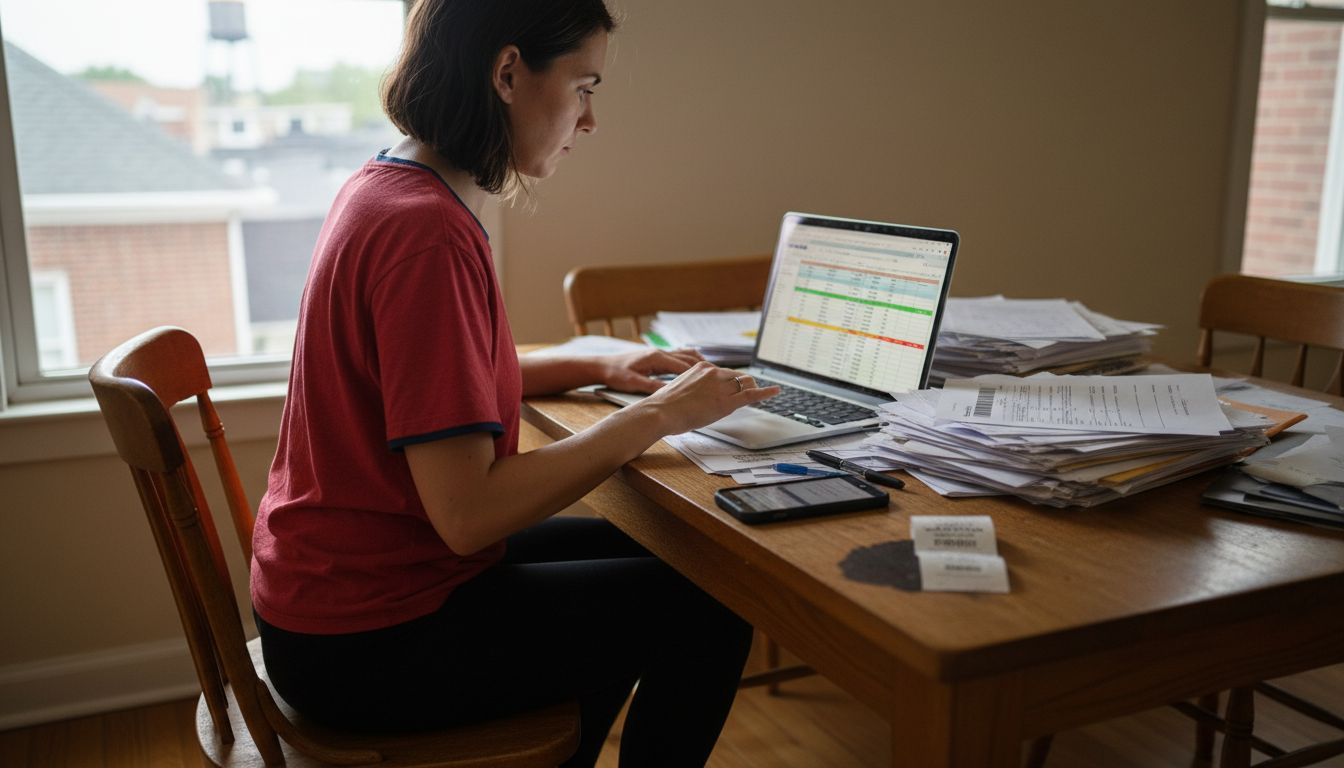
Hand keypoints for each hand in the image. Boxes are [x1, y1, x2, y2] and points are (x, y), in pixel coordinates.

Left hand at [599, 347, 705, 393]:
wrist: (601, 365)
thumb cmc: (615, 374)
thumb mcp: (633, 383)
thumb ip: (652, 387)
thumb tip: (670, 392)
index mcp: (656, 358)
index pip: (683, 366)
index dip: (700, 374)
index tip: (713, 380)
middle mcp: (660, 353)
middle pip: (688, 358)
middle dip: (705, 367)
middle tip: (720, 376)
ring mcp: (659, 353)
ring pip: (685, 355)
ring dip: (699, 362)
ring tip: (713, 372)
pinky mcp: (656, 357)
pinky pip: (678, 357)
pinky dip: (689, 362)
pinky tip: (695, 369)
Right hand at [635, 361, 779, 435]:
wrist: (660, 412)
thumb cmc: (664, 405)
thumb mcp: (680, 388)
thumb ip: (692, 387)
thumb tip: (696, 395)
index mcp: (700, 367)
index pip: (723, 372)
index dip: (732, 380)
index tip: (735, 385)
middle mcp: (713, 372)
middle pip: (738, 376)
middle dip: (745, 384)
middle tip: (750, 391)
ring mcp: (720, 386)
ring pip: (745, 384)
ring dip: (752, 390)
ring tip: (761, 394)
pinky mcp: (726, 401)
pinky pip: (751, 394)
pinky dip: (765, 392)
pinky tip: (775, 392)